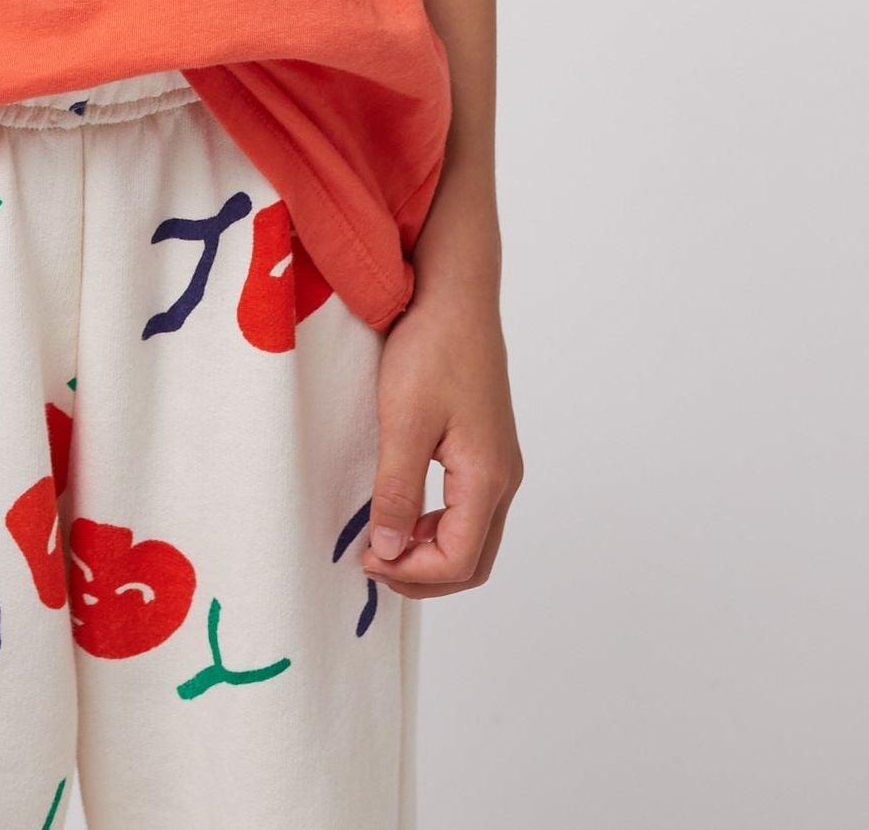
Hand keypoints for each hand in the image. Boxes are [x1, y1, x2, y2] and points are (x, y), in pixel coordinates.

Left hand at [365, 290, 524, 597]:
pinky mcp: (486, 446)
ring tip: (382, 540)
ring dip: (430, 553)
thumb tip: (387, 551)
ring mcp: (498, 462)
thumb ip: (396, 491)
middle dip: (424, 575)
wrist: (455, 292)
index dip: (410, 574)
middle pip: (474, 561)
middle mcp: (503, 478)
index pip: (458, 561)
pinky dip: (437, 527)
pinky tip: (402, 510)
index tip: (365, 559)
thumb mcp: (403, 421)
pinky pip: (469, 509)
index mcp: (488, 477)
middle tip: (373, 563)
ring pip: (474, 537)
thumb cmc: (432, 347)